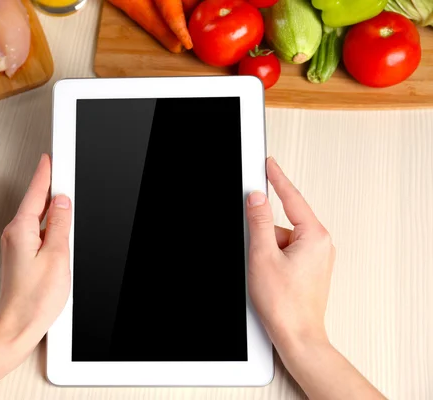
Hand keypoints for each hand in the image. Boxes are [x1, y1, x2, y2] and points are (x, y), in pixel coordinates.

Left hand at [0, 154, 71, 350]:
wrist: (17, 326)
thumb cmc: (34, 298)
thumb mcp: (57, 256)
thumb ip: (61, 225)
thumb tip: (63, 203)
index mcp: (21, 229)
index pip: (36, 193)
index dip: (45, 173)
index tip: (51, 158)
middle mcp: (14, 234)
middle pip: (36, 202)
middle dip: (51, 188)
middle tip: (64, 172)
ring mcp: (16, 245)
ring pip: (37, 218)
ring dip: (52, 208)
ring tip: (66, 198)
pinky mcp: (21, 256)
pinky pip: (36, 231)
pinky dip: (49, 225)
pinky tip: (60, 228)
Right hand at [246, 157, 334, 349]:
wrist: (298, 336)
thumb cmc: (286, 304)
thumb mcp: (263, 255)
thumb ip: (259, 222)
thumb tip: (257, 198)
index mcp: (315, 236)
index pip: (292, 198)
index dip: (277, 178)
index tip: (269, 164)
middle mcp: (320, 245)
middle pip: (283, 223)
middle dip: (264, 235)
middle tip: (256, 253)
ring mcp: (315, 258)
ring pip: (282, 240)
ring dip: (267, 251)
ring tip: (266, 275)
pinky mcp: (308, 269)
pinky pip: (286, 253)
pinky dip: (273, 260)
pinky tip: (270, 278)